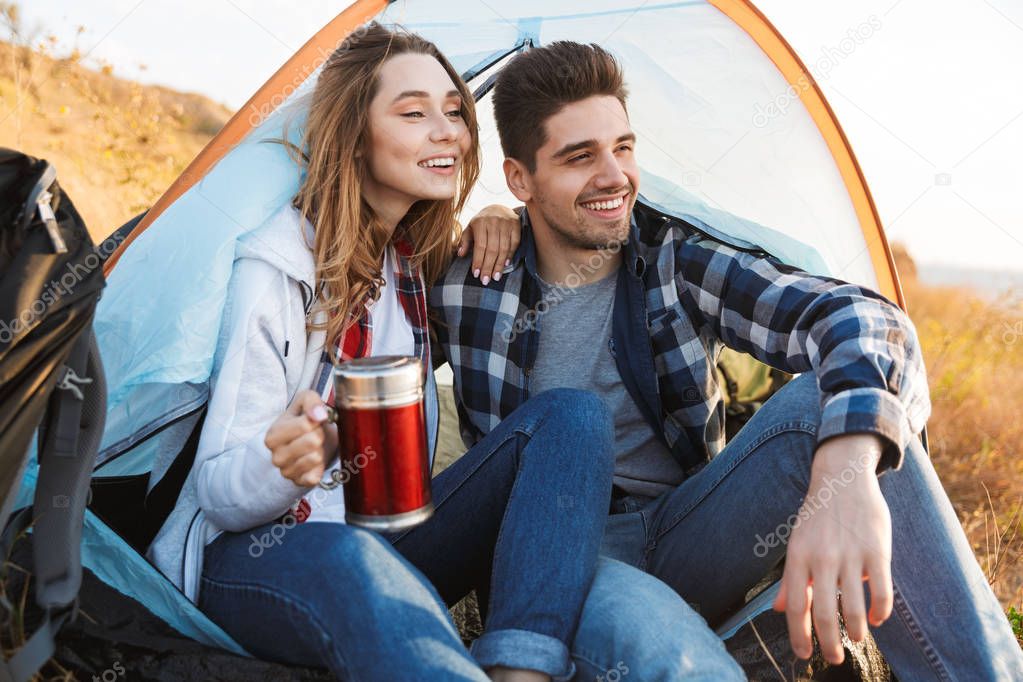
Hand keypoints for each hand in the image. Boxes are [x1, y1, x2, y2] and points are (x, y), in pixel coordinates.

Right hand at [265, 390, 338, 486]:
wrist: (311, 442)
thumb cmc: (305, 421)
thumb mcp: (306, 401)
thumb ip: (311, 401)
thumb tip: (319, 414)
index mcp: (273, 436)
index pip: (305, 425)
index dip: (316, 420)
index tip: (313, 421)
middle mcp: (276, 456)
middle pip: (313, 441)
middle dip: (319, 434)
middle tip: (315, 433)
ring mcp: (287, 471)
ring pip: (316, 457)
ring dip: (321, 449)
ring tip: (315, 446)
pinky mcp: (300, 482)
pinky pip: (316, 475)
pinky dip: (320, 466)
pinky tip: (315, 460)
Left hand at [457, 203, 520, 284]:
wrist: (498, 208)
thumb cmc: (482, 222)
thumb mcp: (470, 228)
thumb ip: (465, 241)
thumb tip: (460, 254)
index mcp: (480, 222)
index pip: (480, 246)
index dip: (478, 261)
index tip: (476, 274)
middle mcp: (493, 222)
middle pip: (492, 249)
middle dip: (488, 266)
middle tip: (486, 280)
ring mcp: (506, 223)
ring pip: (503, 248)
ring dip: (499, 264)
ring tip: (495, 277)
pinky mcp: (516, 225)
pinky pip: (514, 243)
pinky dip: (510, 255)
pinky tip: (506, 264)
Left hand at [773, 433, 892, 664]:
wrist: (842, 479)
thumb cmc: (817, 516)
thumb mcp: (796, 543)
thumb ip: (791, 579)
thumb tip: (780, 609)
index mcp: (798, 557)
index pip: (796, 606)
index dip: (799, 635)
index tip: (803, 654)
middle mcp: (822, 557)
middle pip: (824, 612)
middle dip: (828, 643)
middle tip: (833, 658)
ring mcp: (851, 554)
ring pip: (855, 607)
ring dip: (856, 631)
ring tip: (856, 639)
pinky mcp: (878, 551)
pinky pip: (882, 591)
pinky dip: (881, 612)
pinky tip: (878, 619)